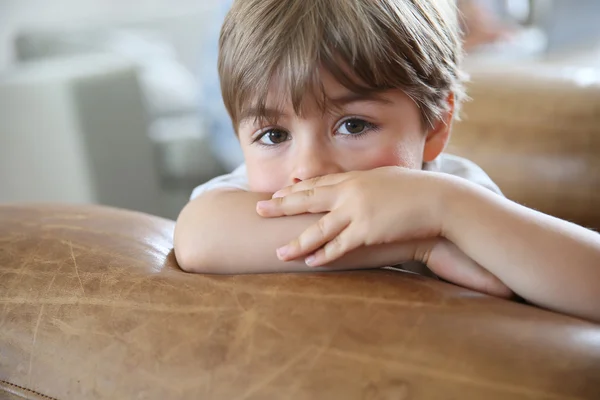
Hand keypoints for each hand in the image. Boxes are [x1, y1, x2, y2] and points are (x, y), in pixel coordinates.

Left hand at [256, 167, 448, 265]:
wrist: (440, 199)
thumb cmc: (417, 189)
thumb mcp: (387, 179)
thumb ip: (367, 184)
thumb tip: (357, 190)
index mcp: (355, 177)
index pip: (318, 183)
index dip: (295, 190)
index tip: (277, 193)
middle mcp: (350, 192)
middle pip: (308, 200)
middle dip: (281, 206)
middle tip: (259, 209)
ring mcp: (357, 211)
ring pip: (318, 228)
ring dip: (297, 241)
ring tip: (279, 252)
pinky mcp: (367, 230)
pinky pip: (340, 246)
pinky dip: (324, 255)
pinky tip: (310, 262)